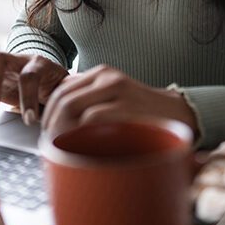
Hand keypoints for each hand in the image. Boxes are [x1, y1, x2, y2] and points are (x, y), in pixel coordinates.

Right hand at [0, 52, 68, 125]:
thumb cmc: (56, 84)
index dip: (28, 97)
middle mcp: (15, 60)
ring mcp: (0, 67)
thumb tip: (82, 98)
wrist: (47, 76)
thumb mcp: (66, 87)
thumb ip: (70, 91)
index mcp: (38, 63)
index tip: (30, 122)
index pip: (29, 75)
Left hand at [41, 65, 198, 139]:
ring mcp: (117, 90)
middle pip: (63, 99)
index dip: (49, 114)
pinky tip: (81, 149)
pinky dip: (81, 135)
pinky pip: (91, 119)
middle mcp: (107, 78)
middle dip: (51, 125)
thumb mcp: (114, 97)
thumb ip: (90, 99)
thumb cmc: (141, 111)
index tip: (46, 134)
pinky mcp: (127, 107)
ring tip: (62, 150)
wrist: (177, 114)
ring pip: (72, 107)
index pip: (62, 90)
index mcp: (101, 74)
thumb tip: (57, 116)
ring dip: (61, 131)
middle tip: (50, 147)